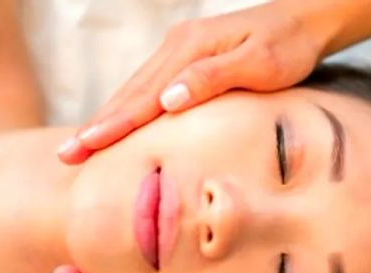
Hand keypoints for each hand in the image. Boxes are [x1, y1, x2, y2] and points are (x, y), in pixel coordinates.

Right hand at [57, 1, 340, 163]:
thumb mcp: (259, 62)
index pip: (142, 96)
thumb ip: (212, 79)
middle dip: (95, 126)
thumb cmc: (287, 45)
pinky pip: (146, 87)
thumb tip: (168, 100)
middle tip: (66, 155)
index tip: (84, 147)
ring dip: (105, 118)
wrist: (304, 19)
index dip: (111, 125)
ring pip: (132, 90)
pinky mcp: (184, 57)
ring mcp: (177, 50)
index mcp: (188, 50)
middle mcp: (175, 47)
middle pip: (127, 93)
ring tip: (81, 144)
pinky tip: (116, 124)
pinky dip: (126, 108)